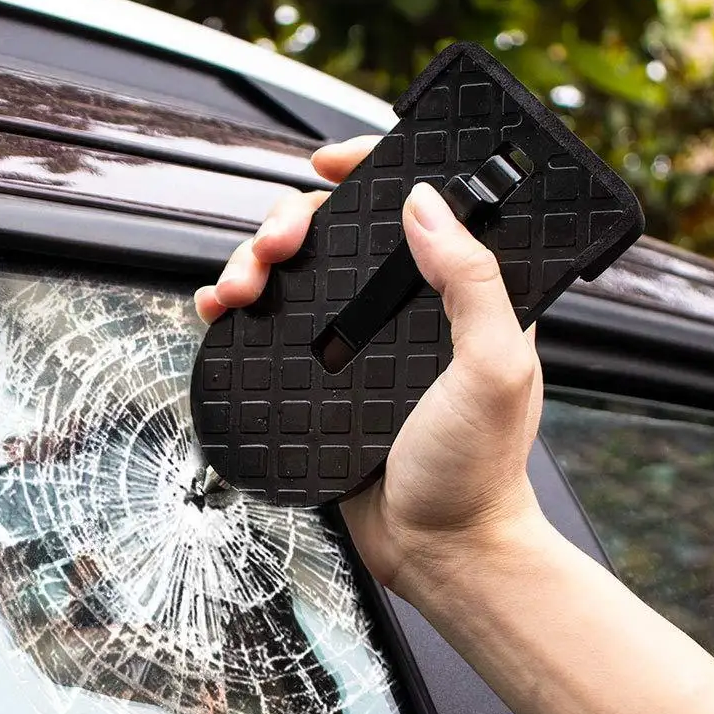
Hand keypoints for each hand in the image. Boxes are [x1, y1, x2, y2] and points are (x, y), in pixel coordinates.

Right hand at [195, 137, 547, 602]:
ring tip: (239, 283)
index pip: (414, 208)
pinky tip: (220, 309)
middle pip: (336, 235)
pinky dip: (239, 309)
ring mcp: (356, 346)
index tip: (331, 163)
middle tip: (275, 243)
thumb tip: (425, 204)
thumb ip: (473, 283)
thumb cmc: (477, 472)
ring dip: (254, 260)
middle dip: (291, 220)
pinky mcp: (320, 381)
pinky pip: (271, 329)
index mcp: (457, 297)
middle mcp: (403, 313)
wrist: (437, 550)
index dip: (370, 172)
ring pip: (295, 276)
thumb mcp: (493, 370)